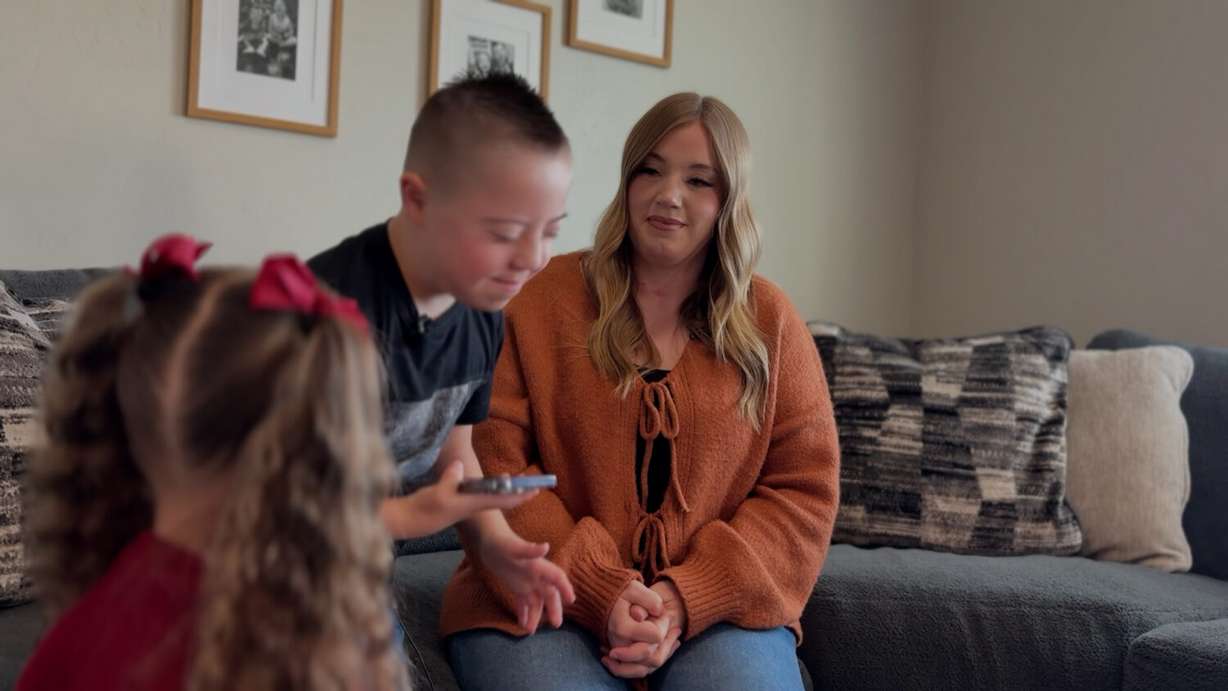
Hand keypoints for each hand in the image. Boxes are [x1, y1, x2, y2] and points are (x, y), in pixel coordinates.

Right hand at [379, 461, 537, 538]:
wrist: (408, 522)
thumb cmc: (423, 510)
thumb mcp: (437, 494)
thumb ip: (450, 480)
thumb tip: (460, 464)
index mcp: (472, 503)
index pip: (502, 499)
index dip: (520, 494)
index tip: (536, 489)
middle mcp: (472, 504)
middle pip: (500, 497)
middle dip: (516, 490)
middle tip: (532, 481)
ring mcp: (465, 504)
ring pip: (490, 495)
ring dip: (503, 489)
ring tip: (515, 481)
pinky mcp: (456, 502)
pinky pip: (479, 494)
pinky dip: (488, 488)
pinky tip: (490, 484)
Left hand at [477, 528, 575, 633]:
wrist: (489, 540)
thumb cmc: (502, 541)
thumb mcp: (514, 547)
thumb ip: (530, 549)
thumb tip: (546, 546)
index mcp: (539, 565)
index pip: (557, 577)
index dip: (565, 587)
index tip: (571, 600)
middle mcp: (536, 575)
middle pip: (549, 593)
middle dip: (553, 608)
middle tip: (556, 624)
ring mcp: (526, 581)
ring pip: (536, 601)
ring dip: (536, 615)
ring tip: (531, 630)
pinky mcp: (516, 586)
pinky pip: (523, 602)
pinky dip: (524, 613)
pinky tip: (522, 624)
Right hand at [605, 580, 685, 677]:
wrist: (604, 603)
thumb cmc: (621, 593)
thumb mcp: (634, 588)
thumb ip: (648, 598)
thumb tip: (658, 611)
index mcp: (622, 628)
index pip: (655, 636)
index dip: (663, 624)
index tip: (660, 612)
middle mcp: (619, 645)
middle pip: (652, 656)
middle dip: (666, 641)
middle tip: (667, 622)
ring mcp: (619, 655)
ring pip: (646, 669)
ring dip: (664, 655)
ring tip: (675, 639)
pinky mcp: (622, 660)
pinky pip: (639, 671)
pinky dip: (656, 662)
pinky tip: (670, 647)